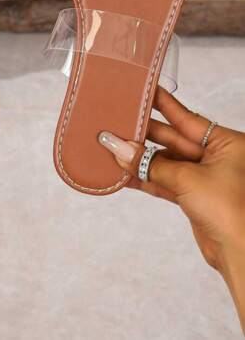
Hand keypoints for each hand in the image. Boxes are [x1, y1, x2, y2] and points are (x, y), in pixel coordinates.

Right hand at [99, 86, 244, 330]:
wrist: (240, 255)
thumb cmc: (230, 211)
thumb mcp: (189, 179)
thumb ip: (151, 164)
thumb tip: (119, 149)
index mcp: (227, 143)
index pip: (188, 117)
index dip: (163, 104)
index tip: (143, 90)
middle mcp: (217, 157)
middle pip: (172, 139)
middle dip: (144, 136)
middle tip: (116, 124)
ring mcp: (204, 177)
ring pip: (165, 162)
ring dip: (140, 159)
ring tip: (113, 149)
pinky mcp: (194, 197)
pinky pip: (164, 181)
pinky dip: (145, 179)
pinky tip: (123, 173)